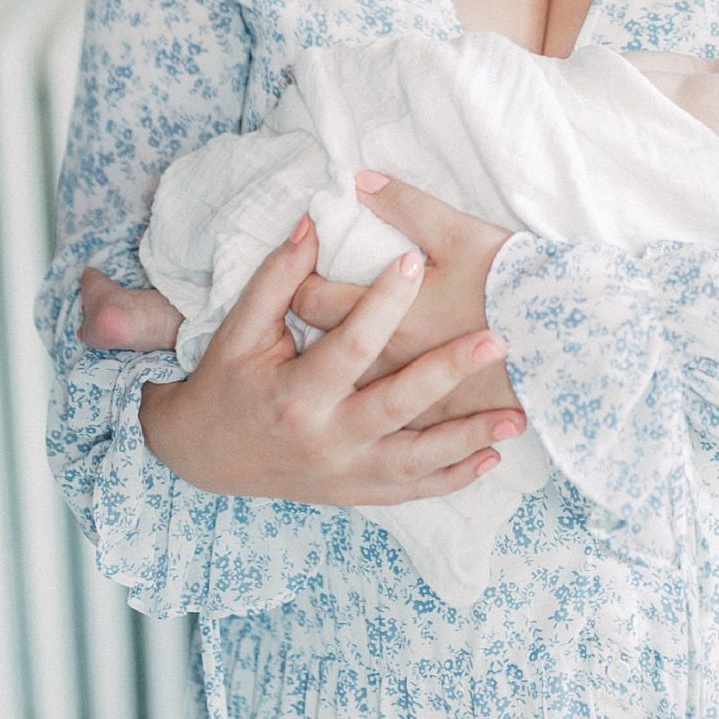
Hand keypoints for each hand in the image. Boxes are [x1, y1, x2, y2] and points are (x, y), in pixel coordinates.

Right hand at [135, 216, 524, 502]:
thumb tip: (311, 223)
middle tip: (496, 340)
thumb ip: (279, 278)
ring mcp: (344, 474)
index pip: (349, 345)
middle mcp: (324, 440)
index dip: (381, 302)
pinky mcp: (356, 494)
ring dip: (468, 438)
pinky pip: (413, 490)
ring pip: (416, 461)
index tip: (413, 260)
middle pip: (396, 406)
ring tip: (515, 415)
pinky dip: (453, 477)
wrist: (203, 455)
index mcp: (295, 394)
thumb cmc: (227, 381)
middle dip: (448, 373)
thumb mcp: (241, 329)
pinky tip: (491, 456)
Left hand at [289, 172, 518, 423]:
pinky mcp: (444, 425)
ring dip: (346, 374)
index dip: (305, 282)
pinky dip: (386, 410)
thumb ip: (406, 206)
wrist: (573, 344)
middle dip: (318, 329)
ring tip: (353, 355)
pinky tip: (391, 397)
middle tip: (325, 312)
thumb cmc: (514, 285)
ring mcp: (415, 405)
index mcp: (387, 320)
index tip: (313, 272)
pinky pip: (398, 427)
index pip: (313, 301)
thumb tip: (360, 182)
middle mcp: (390, 369)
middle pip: (326, 350)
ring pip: (355, 394)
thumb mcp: (461, 234)